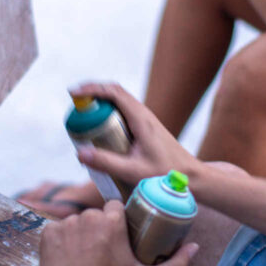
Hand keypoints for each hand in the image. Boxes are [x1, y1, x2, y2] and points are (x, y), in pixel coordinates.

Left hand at [39, 200, 197, 265]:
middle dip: (97, 230)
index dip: (115, 222)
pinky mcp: (48, 235)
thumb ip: (176, 263)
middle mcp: (88, 217)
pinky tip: (67, 258)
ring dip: (79, 235)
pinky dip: (60, 241)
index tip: (115, 238)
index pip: (114, 208)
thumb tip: (195, 247)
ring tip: (83, 259)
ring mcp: (65, 225)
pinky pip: (56, 230)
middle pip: (94, 216)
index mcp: (112, 221)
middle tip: (99, 254)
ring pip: (75, 223)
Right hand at [71, 83, 198, 184]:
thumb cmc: (165, 175)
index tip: (74, 93)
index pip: (114, 92)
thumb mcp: (133, 171)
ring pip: (119, 102)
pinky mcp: (146, 128)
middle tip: (73, 105)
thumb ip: (106, 162)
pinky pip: (123, 113)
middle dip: (92, 94)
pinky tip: (99, 129)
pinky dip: (108, 114)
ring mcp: (145, 120)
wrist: (191, 177)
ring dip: (100, 103)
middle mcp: (144, 114)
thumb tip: (80, 153)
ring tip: (82, 116)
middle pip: (115, 93)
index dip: (92, 88)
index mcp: (141, 118)